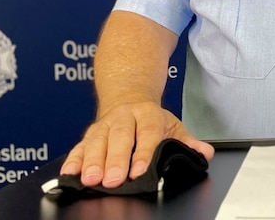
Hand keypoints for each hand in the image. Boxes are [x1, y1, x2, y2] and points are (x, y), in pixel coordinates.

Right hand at [60, 101, 214, 188]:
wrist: (127, 95)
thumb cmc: (150, 118)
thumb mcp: (171, 125)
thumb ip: (187, 141)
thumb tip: (205, 153)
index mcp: (147, 113)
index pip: (147, 133)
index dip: (143, 152)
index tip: (140, 170)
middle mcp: (123, 117)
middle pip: (119, 137)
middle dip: (116, 160)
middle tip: (114, 180)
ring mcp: (104, 124)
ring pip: (96, 141)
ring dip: (92, 161)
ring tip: (91, 179)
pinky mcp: (89, 134)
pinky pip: (79, 146)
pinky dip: (73, 160)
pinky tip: (70, 173)